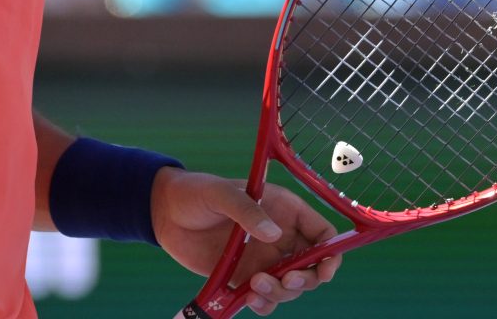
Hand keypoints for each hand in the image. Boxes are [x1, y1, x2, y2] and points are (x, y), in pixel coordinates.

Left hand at [152, 169, 341, 315]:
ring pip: (289, 287)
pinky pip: (264, 298)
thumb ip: (247, 210)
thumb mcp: (221, 193)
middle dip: (306, 279)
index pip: (322, 234)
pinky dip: (263, 304)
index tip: (324, 270)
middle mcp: (279, 237)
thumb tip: (273, 235)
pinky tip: (249, 299)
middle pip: (311, 267)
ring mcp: (263, 259)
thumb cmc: (196, 192)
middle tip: (286, 280)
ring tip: (254, 286)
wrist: (166, 213)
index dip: (330, 254)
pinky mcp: (244, 277)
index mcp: (284, 211)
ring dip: (280, 293)